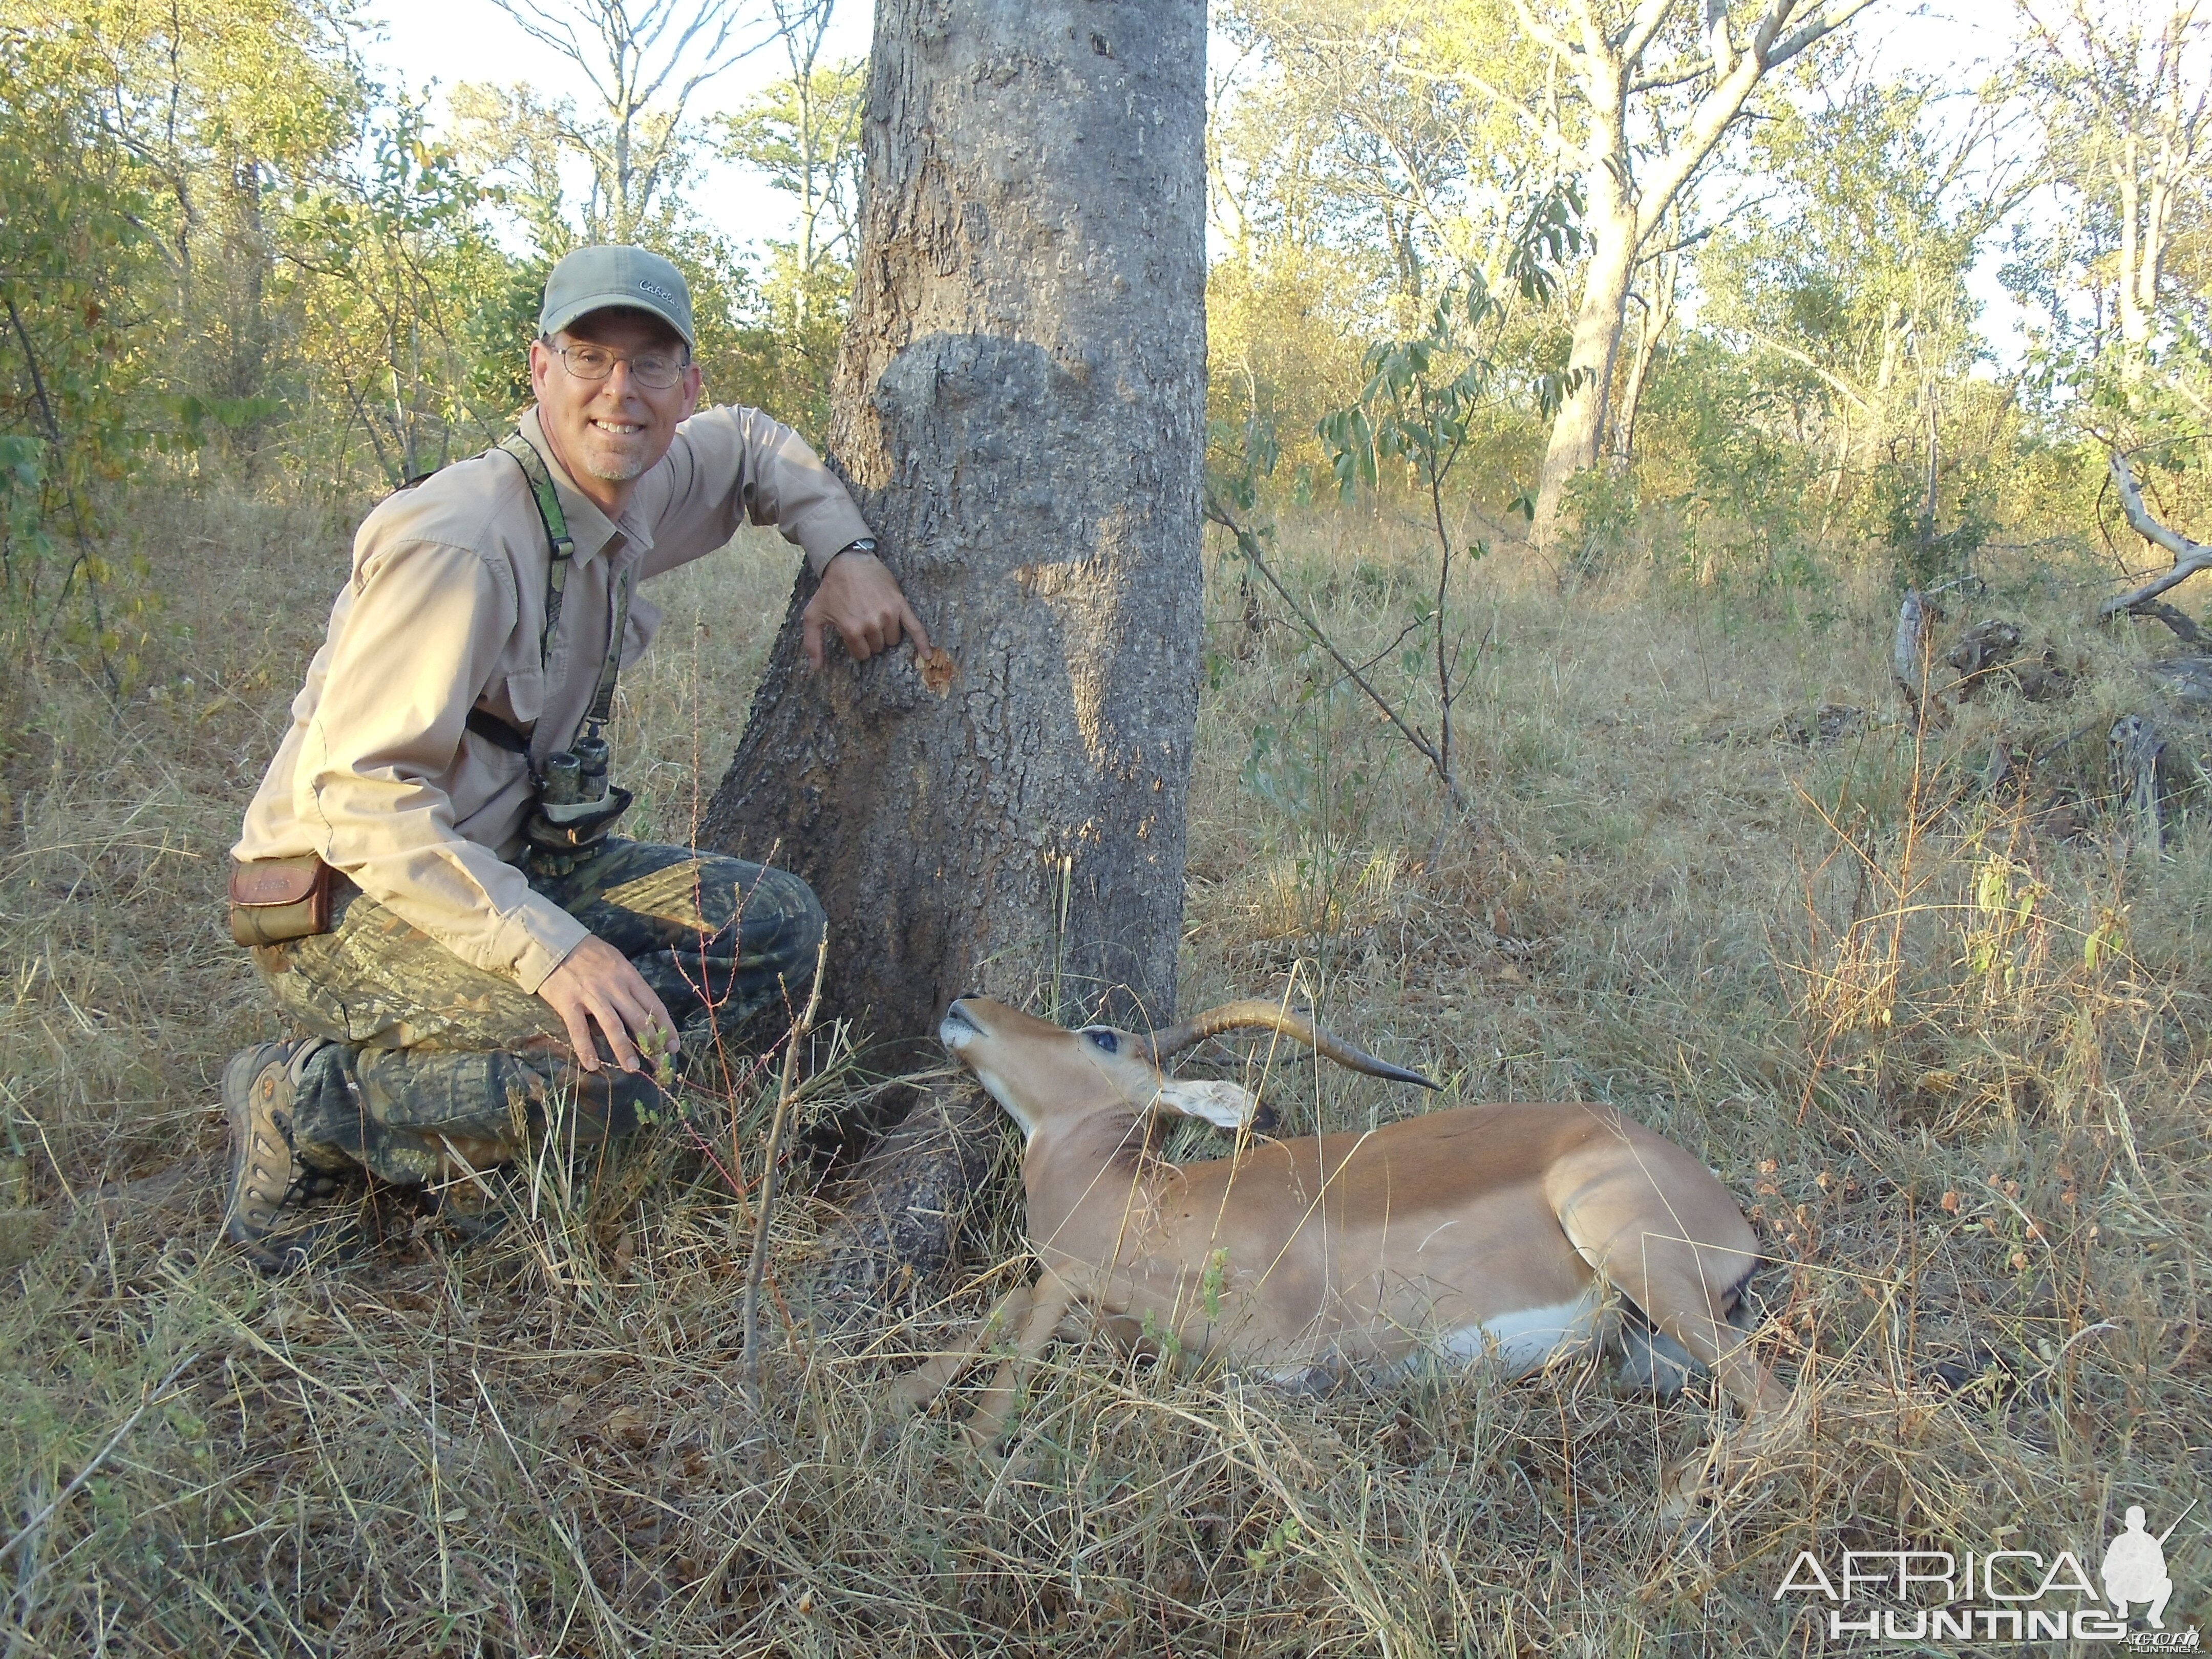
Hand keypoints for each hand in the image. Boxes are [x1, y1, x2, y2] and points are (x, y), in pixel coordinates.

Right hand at [537, 936, 677, 1073]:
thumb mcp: (616, 961)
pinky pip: (579, 1030)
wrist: (552, 942)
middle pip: (639, 1019)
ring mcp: (591, 995)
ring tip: (632, 1069)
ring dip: (624, 1050)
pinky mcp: (568, 1002)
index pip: (654, 1005)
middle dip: (652, 1044)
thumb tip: (644, 1010)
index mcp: (629, 976)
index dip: (667, 1028)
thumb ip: (629, 984)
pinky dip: (586, 1049)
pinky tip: (592, 1065)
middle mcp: (614, 986)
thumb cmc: (587, 953)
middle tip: (659, 1065)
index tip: (673, 1047)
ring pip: (613, 1026)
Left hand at [803, 549, 931, 668]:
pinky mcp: (900, 605)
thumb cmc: (830, 589)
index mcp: (852, 629)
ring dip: (886, 634)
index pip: (862, 654)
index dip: (857, 646)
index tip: (853, 633)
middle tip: (862, 622)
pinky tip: (927, 654)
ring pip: (893, 640)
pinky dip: (922, 642)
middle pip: (878, 647)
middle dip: (871, 639)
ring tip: (875, 618)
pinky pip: (915, 628)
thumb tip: (816, 669)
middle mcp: (872, 624)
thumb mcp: (814, 615)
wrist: (848, 562)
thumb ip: (813, 644)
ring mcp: (888, 615)